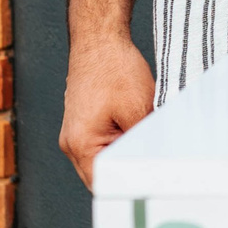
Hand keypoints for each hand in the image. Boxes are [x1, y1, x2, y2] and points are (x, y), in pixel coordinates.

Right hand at [61, 30, 154, 187]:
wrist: (99, 40)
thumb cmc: (115, 70)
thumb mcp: (140, 109)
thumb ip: (143, 143)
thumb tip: (155, 163)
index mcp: (81, 145)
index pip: (104, 185)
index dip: (129, 187)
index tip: (152, 186)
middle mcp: (71, 144)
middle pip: (101, 176)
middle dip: (126, 173)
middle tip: (156, 169)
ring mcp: (74, 135)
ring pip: (102, 161)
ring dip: (123, 157)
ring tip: (146, 145)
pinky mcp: (82, 125)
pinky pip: (101, 146)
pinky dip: (119, 144)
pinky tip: (136, 132)